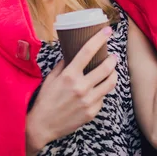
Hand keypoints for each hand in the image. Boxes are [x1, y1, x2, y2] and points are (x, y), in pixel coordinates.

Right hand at [26, 26, 117, 149]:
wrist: (43, 125)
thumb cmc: (46, 99)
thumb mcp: (51, 78)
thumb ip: (63, 64)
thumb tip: (72, 52)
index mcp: (69, 75)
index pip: (87, 51)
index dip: (99, 39)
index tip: (108, 31)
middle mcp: (81, 87)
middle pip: (106, 68)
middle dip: (112, 59)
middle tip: (113, 56)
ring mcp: (88, 101)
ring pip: (110, 83)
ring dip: (113, 74)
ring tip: (112, 70)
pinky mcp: (92, 112)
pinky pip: (102, 97)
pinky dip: (102, 91)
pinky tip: (98, 88)